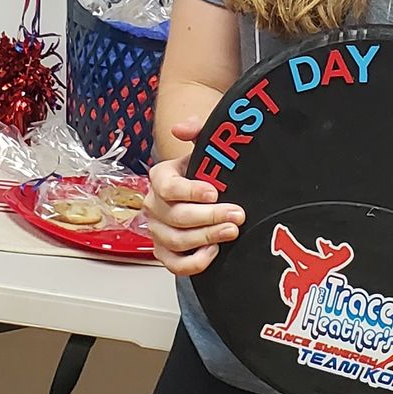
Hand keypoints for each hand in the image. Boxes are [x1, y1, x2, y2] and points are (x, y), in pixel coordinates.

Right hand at [145, 118, 245, 277]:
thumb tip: (181, 128)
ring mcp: (158, 231)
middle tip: (237, 215)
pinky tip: (214, 252)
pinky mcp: (165, 252)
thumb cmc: (206, 170)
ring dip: (207, 238)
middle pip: (176, 217)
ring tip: (231, 231)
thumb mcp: (205, 146)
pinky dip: (195, 262)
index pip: (167, 187)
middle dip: (210, 217)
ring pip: (177, 241)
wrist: (209, 190)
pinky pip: (175, 264)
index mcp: (160, 178)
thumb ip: (197, 130)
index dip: (190, 191)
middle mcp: (154, 205)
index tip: (214, 192)